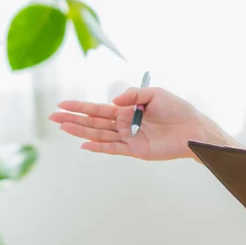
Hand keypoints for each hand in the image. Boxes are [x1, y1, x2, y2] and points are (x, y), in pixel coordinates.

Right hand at [50, 85, 210, 160]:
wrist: (192, 129)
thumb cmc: (177, 109)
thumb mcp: (155, 94)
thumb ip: (133, 95)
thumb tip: (113, 101)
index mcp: (128, 109)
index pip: (99, 108)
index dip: (80, 106)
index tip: (63, 104)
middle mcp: (125, 123)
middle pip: (94, 121)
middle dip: (73, 119)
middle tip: (53, 116)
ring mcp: (128, 137)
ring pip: (99, 134)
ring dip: (81, 131)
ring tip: (62, 127)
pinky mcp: (135, 150)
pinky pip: (113, 148)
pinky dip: (98, 147)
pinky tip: (84, 144)